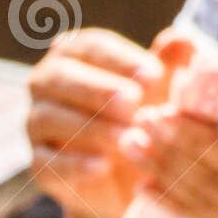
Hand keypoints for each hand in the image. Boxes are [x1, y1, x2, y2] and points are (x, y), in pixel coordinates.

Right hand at [27, 28, 163, 217]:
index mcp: (76, 55)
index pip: (90, 46)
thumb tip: (181, 39)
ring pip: (48, 118)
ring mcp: (36, 125)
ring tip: (125, 138)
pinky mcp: (38, 164)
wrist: (130, 178)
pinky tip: (104, 166)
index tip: (153, 76)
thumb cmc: (144, 116)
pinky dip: (74, 164)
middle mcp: (46, 85)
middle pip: (58, 78)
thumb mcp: (163, 90)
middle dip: (96, 89)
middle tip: (133, 103)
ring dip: (89, 127)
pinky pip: (47, 161)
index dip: (120, 59)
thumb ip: (171, 64)